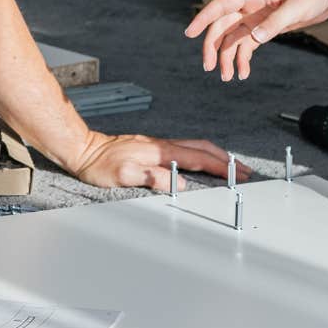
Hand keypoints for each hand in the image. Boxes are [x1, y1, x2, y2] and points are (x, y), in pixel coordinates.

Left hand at [64, 131, 253, 189]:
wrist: (83, 149)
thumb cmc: (100, 164)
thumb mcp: (123, 176)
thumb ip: (151, 178)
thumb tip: (178, 182)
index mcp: (160, 151)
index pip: (198, 158)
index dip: (220, 166)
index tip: (237, 173)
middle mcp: (161, 145)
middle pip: (202, 148)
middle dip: (225, 158)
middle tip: (244, 169)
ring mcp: (157, 145)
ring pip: (194, 146)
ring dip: (214, 155)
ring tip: (229, 165)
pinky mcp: (151, 148)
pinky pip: (183, 149)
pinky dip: (199, 154)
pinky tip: (199, 161)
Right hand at [183, 0, 327, 80]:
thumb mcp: (297, 7)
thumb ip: (275, 22)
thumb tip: (255, 38)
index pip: (221, 5)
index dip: (203, 18)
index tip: (189, 33)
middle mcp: (249, 6)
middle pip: (222, 26)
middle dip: (212, 46)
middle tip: (208, 67)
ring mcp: (255, 18)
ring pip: (232, 38)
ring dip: (226, 57)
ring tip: (226, 77)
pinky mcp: (263, 28)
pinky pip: (246, 45)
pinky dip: (242, 59)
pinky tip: (243, 73)